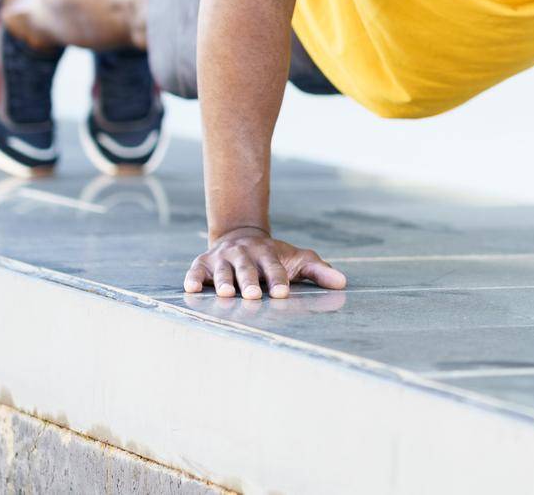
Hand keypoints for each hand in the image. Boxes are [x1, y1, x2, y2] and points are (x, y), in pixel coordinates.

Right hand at [184, 226, 347, 298]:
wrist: (241, 236)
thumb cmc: (274, 257)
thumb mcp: (297, 259)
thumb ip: (319, 270)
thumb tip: (343, 283)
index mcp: (267, 253)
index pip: (275, 266)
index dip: (278, 278)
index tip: (283, 292)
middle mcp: (243, 254)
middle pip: (247, 268)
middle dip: (249, 281)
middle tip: (252, 296)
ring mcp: (221, 258)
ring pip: (221, 270)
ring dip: (222, 282)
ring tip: (225, 295)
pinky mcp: (201, 264)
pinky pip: (195, 271)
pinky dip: (192, 279)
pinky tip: (191, 289)